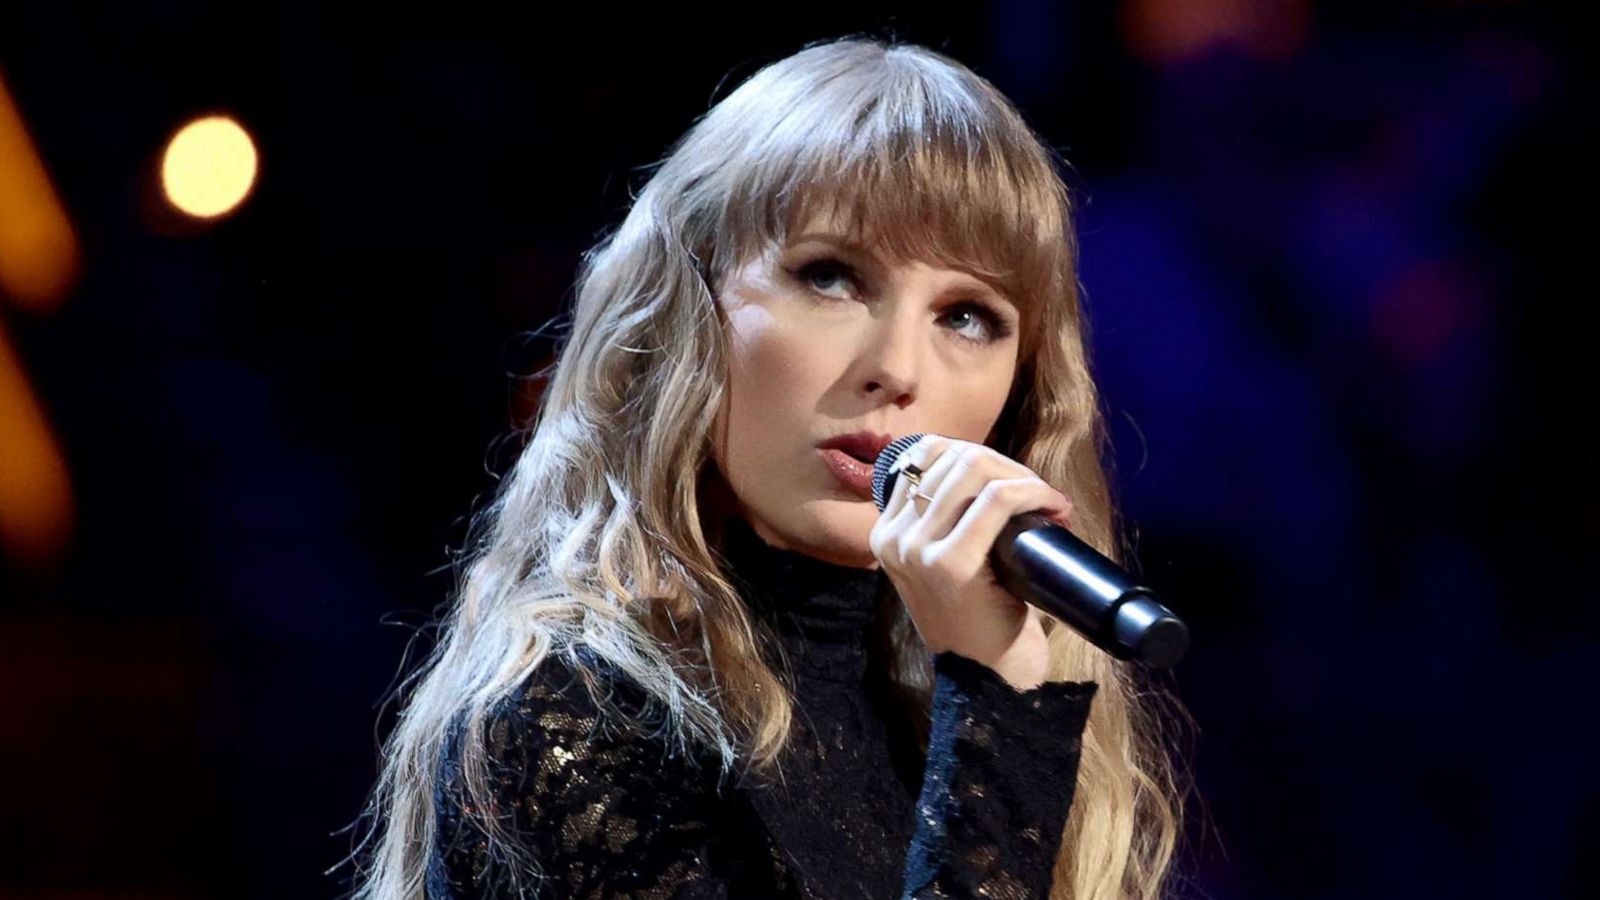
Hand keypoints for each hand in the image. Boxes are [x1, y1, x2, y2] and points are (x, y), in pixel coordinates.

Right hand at [868, 434, 1074, 689]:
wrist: (987, 681)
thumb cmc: (980, 620)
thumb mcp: (947, 563)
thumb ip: (948, 520)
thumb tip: (989, 467)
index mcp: (886, 531)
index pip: (926, 454)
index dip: (979, 454)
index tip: (1011, 481)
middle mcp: (893, 537)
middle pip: (954, 457)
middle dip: (1007, 466)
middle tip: (1039, 496)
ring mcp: (916, 550)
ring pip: (975, 470)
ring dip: (1024, 478)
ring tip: (1048, 503)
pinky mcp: (949, 563)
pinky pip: (995, 500)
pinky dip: (1032, 493)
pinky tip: (1053, 509)